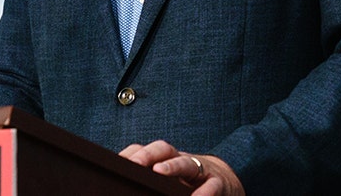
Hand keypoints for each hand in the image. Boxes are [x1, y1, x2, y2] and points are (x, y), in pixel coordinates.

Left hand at [120, 139, 244, 195]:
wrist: (224, 181)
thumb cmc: (188, 182)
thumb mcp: (170, 178)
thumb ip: (150, 178)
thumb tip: (124, 188)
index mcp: (166, 159)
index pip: (146, 150)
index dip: (132, 153)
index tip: (116, 162)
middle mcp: (181, 160)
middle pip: (163, 149)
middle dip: (147, 154)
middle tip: (134, 164)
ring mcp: (201, 169)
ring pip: (187, 162)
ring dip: (172, 165)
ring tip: (159, 172)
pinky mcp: (218, 183)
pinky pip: (212, 185)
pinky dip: (203, 192)